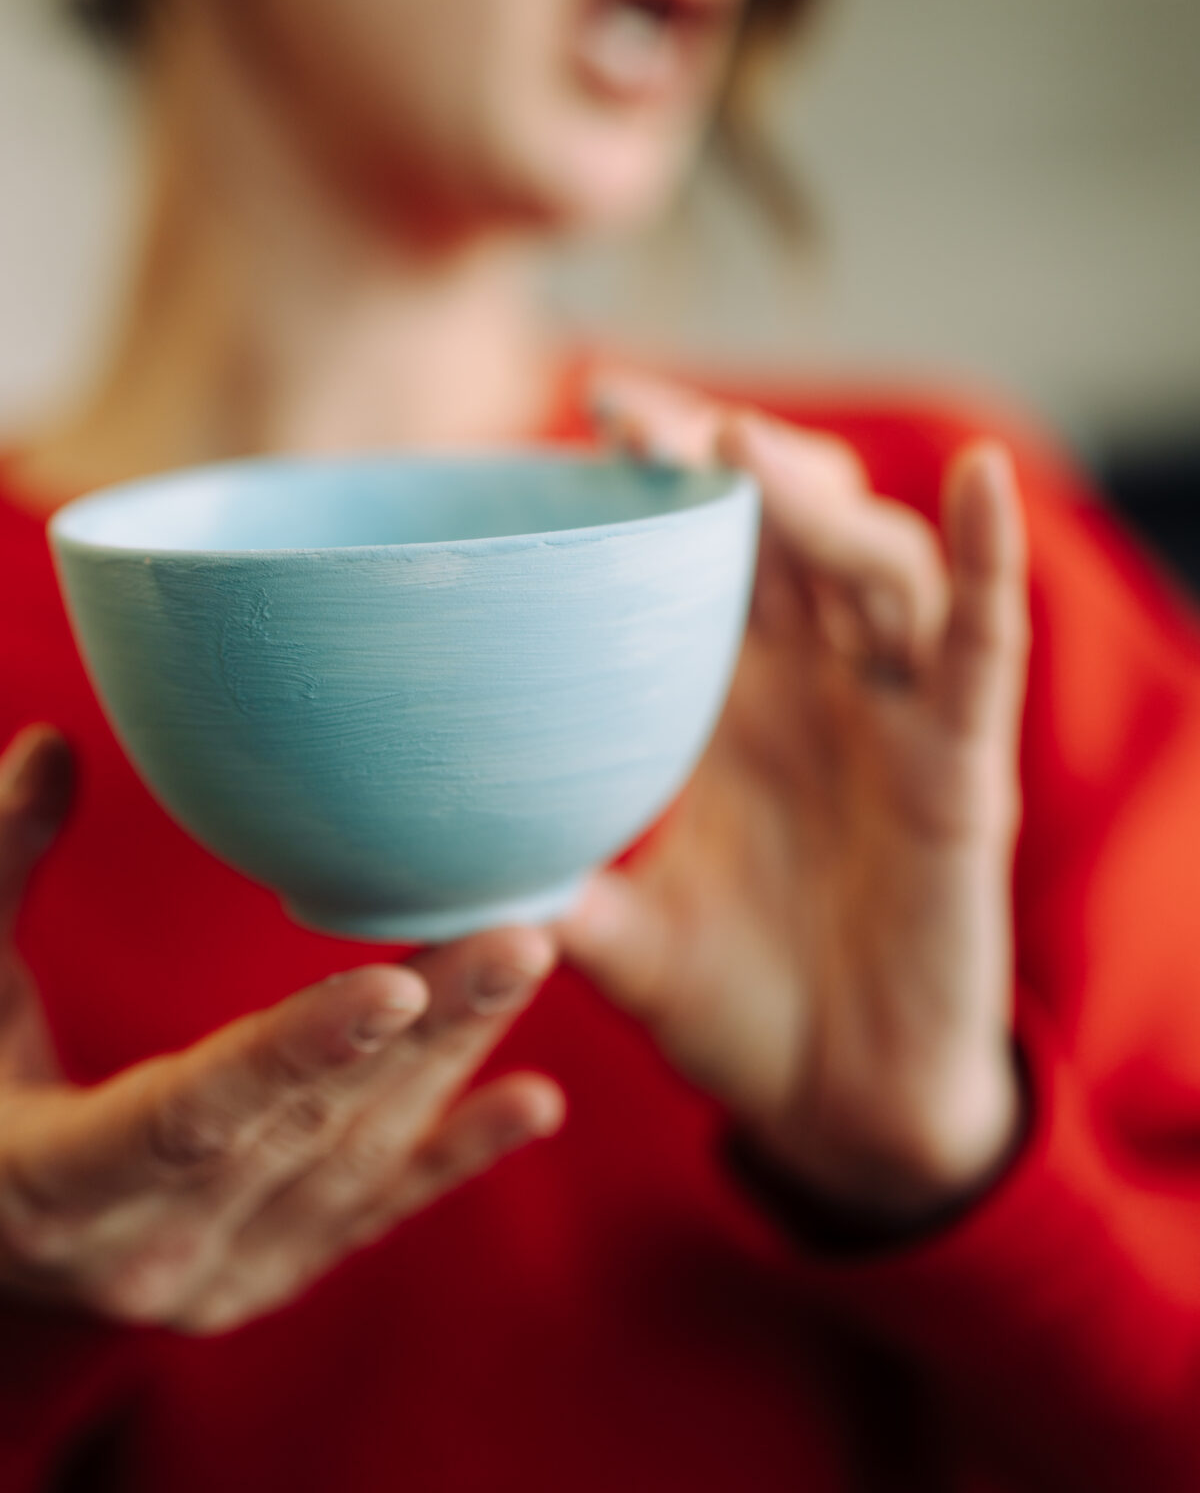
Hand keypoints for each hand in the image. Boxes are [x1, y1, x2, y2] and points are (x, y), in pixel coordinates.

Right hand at [0, 727, 562, 1333]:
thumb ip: (1, 866)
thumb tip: (52, 743)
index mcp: (57, 1184)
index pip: (191, 1116)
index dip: (294, 1051)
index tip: (393, 983)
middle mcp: (150, 1254)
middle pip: (308, 1129)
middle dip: (421, 1030)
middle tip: (518, 932)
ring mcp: (223, 1276)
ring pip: (358, 1161)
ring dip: (452, 1062)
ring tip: (526, 959)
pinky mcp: (273, 1273)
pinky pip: (375, 1214)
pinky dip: (457, 1158)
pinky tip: (536, 1104)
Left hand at [560, 373, 1029, 1224]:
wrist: (842, 1111)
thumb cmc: (737, 1009)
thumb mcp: (624, 943)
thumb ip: (550, 897)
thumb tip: (411, 878)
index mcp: (736, 704)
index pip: (706, 557)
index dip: (661, 482)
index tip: (589, 422)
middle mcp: (820, 688)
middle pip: (790, 526)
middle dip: (726, 456)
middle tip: (637, 420)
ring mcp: (898, 717)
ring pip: (876, 562)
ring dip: (814, 499)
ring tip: (739, 455)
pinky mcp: (966, 766)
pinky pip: (985, 642)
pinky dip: (988, 557)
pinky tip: (977, 481)